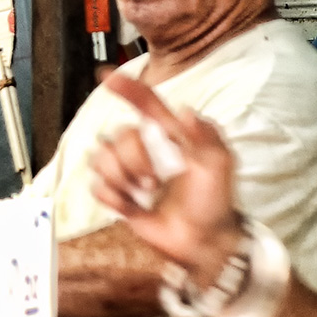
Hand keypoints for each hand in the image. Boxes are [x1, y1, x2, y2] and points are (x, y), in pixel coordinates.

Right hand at [90, 73, 243, 283]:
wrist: (202, 241)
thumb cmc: (214, 202)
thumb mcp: (219, 166)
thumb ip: (205, 136)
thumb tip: (185, 111)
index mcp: (168, 136)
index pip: (145, 104)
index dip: (127, 88)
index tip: (107, 76)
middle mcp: (144, 149)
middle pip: (118, 135)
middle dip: (133, 160)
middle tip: (154, 181)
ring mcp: (128, 172)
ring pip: (101, 158)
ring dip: (121, 179)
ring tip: (143, 194)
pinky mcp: (117, 194)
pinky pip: (96, 185)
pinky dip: (113, 197)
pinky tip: (131, 206)